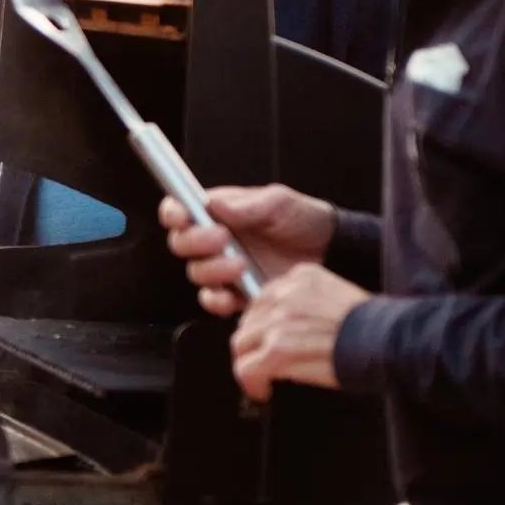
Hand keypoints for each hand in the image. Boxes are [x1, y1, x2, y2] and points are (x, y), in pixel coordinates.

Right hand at [158, 184, 336, 315]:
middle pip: (181, 244)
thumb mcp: (280, 203)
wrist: (331, 251)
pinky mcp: (234, 293)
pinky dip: (218, 300)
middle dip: (195, 243)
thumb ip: (248, 205)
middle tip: (222, 239)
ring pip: (196, 273)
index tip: (182, 217)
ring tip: (241, 264)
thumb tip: (214, 205)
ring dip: (212, 270)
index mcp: (216, 213)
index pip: (179, 210)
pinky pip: (213, 301)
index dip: (173, 214)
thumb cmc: (303, 220)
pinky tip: (235, 293)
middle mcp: (213, 241)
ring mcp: (222, 268)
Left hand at [228, 263, 367, 401]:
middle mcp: (284, 294)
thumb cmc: (372, 328)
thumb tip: (279, 327)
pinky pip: (246, 368)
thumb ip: (305, 303)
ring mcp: (279, 320)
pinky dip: (251, 383)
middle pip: (246, 322)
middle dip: (252, 346)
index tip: (266, 340)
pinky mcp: (278, 348)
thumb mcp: (336, 297)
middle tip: (262, 364)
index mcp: (300, 277)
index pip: (261, 299)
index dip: (261, 325)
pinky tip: (263, 391)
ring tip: (262, 380)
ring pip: (241, 345)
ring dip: (248, 365)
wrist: (390, 343)